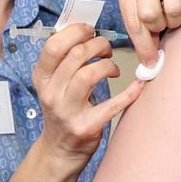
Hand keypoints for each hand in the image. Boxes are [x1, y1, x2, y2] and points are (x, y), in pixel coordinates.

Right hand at [32, 24, 143, 164]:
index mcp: (42, 79)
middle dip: (98, 45)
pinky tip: (138, 84)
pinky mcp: (86, 127)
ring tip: (113, 68)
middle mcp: (51, 94)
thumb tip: (87, 32)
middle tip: (107, 50)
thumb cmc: (63, 110)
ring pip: (88, 75)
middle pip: (75, 56)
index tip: (90, 31)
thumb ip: (65, 61)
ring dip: (108, 65)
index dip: (75, 32)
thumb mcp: (54, 84)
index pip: (53, 46)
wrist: (59, 150)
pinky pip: (112, 105)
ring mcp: (67, 112)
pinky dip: (129, 92)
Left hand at [114, 0, 180, 65]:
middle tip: (163, 22)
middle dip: (159, 27)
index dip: (142, 45)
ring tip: (174, 10)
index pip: (131, 19)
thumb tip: (148, 57)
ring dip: (177, 18)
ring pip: (174, 8)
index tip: (151, 62)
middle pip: (151, 16)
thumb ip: (136, 17)